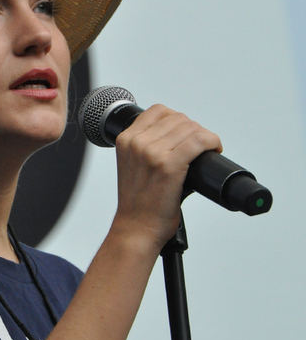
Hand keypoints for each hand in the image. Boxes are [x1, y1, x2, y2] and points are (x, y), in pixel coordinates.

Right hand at [113, 104, 222, 249]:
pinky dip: (211, 142)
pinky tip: (213, 150)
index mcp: (126, 140)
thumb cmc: (138, 203)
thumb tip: (181, 136)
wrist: (136, 228)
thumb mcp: (134, 165)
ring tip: (206, 150)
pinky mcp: (169, 166)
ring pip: (191, 128)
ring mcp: (152, 153)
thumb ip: (149, 146)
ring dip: (205, 137)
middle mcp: (137, 143)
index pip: (159, 111)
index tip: (186, 133)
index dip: (178, 120)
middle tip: (199, 147)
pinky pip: (199, 141)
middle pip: (178, 118)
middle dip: (194, 130)